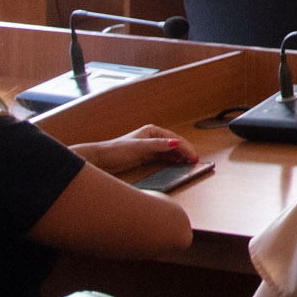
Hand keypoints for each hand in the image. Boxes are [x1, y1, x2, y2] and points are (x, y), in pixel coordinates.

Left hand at [79, 127, 194, 172]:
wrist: (100, 159)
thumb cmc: (116, 150)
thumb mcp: (139, 147)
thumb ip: (158, 145)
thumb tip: (176, 143)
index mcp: (153, 131)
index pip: (175, 139)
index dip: (186, 148)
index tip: (194, 157)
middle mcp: (154, 138)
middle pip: (175, 144)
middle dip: (186, 152)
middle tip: (195, 161)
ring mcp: (150, 148)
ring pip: (171, 151)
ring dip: (181, 156)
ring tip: (190, 164)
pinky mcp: (147, 157)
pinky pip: (164, 158)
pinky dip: (173, 160)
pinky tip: (178, 164)